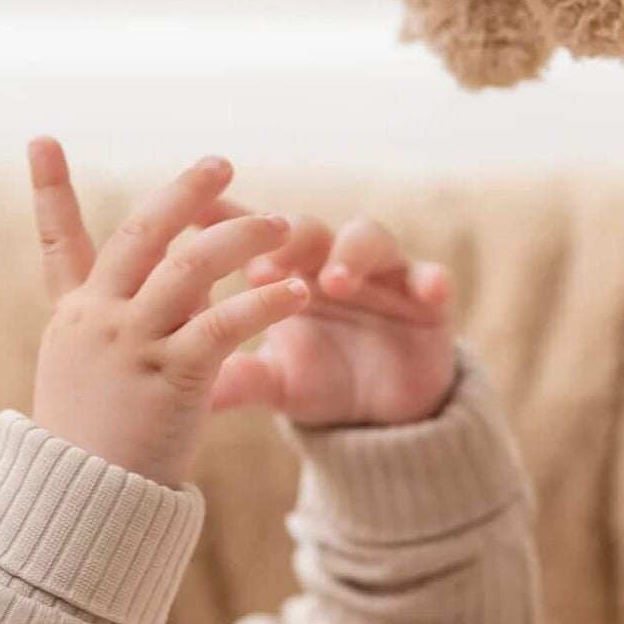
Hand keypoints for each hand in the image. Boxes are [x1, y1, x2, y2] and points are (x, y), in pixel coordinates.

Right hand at [27, 140, 310, 488]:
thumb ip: (127, 322)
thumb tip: (175, 278)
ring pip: (190, 266)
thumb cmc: (92, 451)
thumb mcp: (89, 376)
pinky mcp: (172, 377)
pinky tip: (296, 292)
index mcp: (74, 318)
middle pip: (141, 235)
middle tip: (220, 163)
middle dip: (182, 194)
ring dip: (241, 239)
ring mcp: (132, 344)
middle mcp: (98, 320)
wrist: (79, 514)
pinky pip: (224, 323)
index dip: (49, 189)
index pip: (58, 242)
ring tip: (283, 225)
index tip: (42, 137)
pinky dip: (263, 303)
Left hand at [210, 211, 456, 428]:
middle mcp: (330, 260)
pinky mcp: (426, 298)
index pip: (252, 237)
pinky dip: (432, 279)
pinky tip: (429, 290)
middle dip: (286, 240)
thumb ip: (241, 380)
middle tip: (264, 270)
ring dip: (351, 254)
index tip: (193, 208)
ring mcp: (380, 274)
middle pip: (307, 229)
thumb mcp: (278, 383)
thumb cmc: (323, 381)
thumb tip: (191, 394)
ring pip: (368, 239)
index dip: (225, 218)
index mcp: (287, 272)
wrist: (387, 415)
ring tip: (334, 282)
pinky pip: (432, 277)